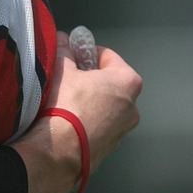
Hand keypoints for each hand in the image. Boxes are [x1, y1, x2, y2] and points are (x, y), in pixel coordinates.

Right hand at [48, 31, 141, 165]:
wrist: (59, 152)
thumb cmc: (66, 105)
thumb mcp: (61, 69)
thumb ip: (64, 50)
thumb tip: (63, 39)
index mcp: (128, 81)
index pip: (107, 55)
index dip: (86, 52)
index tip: (71, 55)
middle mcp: (133, 106)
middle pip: (109, 82)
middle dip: (89, 77)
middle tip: (67, 77)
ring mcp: (123, 129)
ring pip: (105, 105)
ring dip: (90, 100)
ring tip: (65, 100)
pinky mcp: (110, 147)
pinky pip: (100, 124)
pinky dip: (88, 119)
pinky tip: (68, 120)